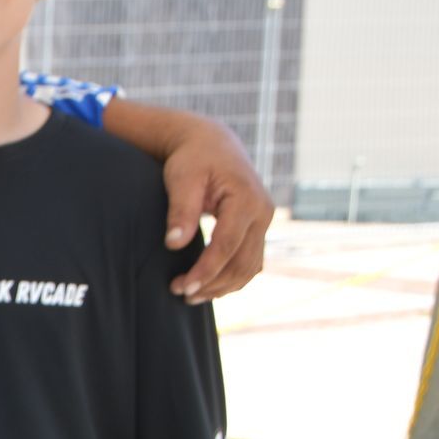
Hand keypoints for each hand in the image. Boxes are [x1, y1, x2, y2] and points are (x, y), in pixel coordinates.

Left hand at [160, 117, 271, 302]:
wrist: (212, 143)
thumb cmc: (193, 159)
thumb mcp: (182, 178)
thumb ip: (180, 210)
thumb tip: (174, 244)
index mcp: (246, 199)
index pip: (227, 245)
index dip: (206, 270)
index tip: (183, 287)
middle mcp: (263, 212)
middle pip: (243, 261)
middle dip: (214, 283)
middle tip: (182, 294)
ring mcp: (264, 221)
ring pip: (251, 266)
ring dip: (224, 285)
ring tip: (192, 295)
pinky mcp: (258, 228)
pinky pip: (251, 261)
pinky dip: (233, 277)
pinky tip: (210, 285)